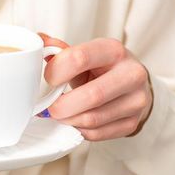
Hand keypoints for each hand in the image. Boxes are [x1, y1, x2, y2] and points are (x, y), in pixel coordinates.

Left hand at [39, 34, 153, 140]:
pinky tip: (75, 121)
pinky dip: (79, 130)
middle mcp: (132, 74)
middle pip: (91, 95)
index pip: (79, 58)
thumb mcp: (84, 53)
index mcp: (114, 50)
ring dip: (68, 120)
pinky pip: (97, 133)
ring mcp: (137, 100)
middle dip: (62, 105)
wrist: (132, 84)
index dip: (56, 72)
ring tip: (60, 114)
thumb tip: (38, 41)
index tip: (48, 80)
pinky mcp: (133, 122)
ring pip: (93, 119)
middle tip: (49, 107)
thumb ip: (60, 50)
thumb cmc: (102, 68)